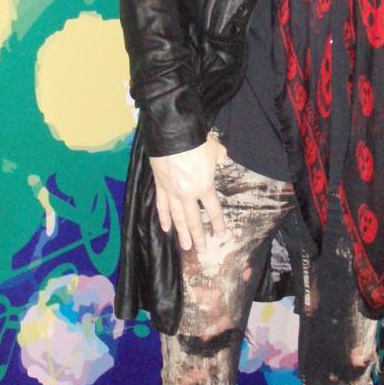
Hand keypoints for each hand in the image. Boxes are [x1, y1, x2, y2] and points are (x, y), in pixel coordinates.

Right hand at [149, 135, 226, 251]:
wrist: (172, 135)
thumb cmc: (196, 142)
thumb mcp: (215, 149)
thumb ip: (220, 157)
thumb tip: (223, 159)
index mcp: (204, 186)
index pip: (213, 209)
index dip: (218, 222)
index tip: (221, 233)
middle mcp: (188, 194)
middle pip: (194, 220)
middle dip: (198, 236)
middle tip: (201, 250)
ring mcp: (172, 192)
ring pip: (177, 217)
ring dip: (181, 233)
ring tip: (185, 246)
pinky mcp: (160, 186)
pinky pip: (161, 206)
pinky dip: (163, 217)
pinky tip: (165, 227)